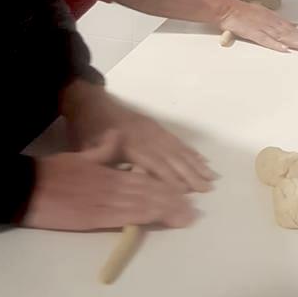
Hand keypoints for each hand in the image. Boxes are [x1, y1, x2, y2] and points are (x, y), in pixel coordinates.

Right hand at [23, 138, 195, 231]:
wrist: (27, 188)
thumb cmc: (50, 173)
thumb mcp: (77, 155)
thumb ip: (100, 151)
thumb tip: (115, 138)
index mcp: (108, 169)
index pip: (143, 177)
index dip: (164, 185)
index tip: (182, 191)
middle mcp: (112, 183)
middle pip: (149, 191)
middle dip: (172, 200)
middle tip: (193, 209)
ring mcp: (106, 200)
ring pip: (144, 203)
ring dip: (167, 210)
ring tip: (186, 216)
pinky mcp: (97, 217)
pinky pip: (128, 216)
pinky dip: (148, 217)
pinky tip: (161, 219)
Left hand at [62, 81, 215, 192]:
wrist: (89, 102)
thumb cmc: (86, 130)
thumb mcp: (88, 148)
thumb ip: (108, 164)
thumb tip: (129, 179)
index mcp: (129, 143)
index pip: (154, 165)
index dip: (170, 180)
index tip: (184, 194)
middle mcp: (146, 136)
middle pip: (172, 158)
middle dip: (190, 175)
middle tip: (207, 190)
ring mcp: (153, 130)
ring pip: (178, 149)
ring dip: (195, 164)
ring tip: (211, 178)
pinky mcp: (155, 126)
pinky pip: (176, 140)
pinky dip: (190, 151)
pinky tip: (201, 159)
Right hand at [218, 0, 297, 52]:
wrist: (228, 10)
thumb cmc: (244, 13)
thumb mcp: (265, 15)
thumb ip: (280, 22)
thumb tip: (293, 25)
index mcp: (273, 18)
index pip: (291, 27)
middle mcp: (270, 22)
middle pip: (288, 32)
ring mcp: (262, 27)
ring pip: (280, 35)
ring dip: (293, 41)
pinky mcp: (253, 33)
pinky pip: (265, 40)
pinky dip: (274, 44)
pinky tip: (283, 49)